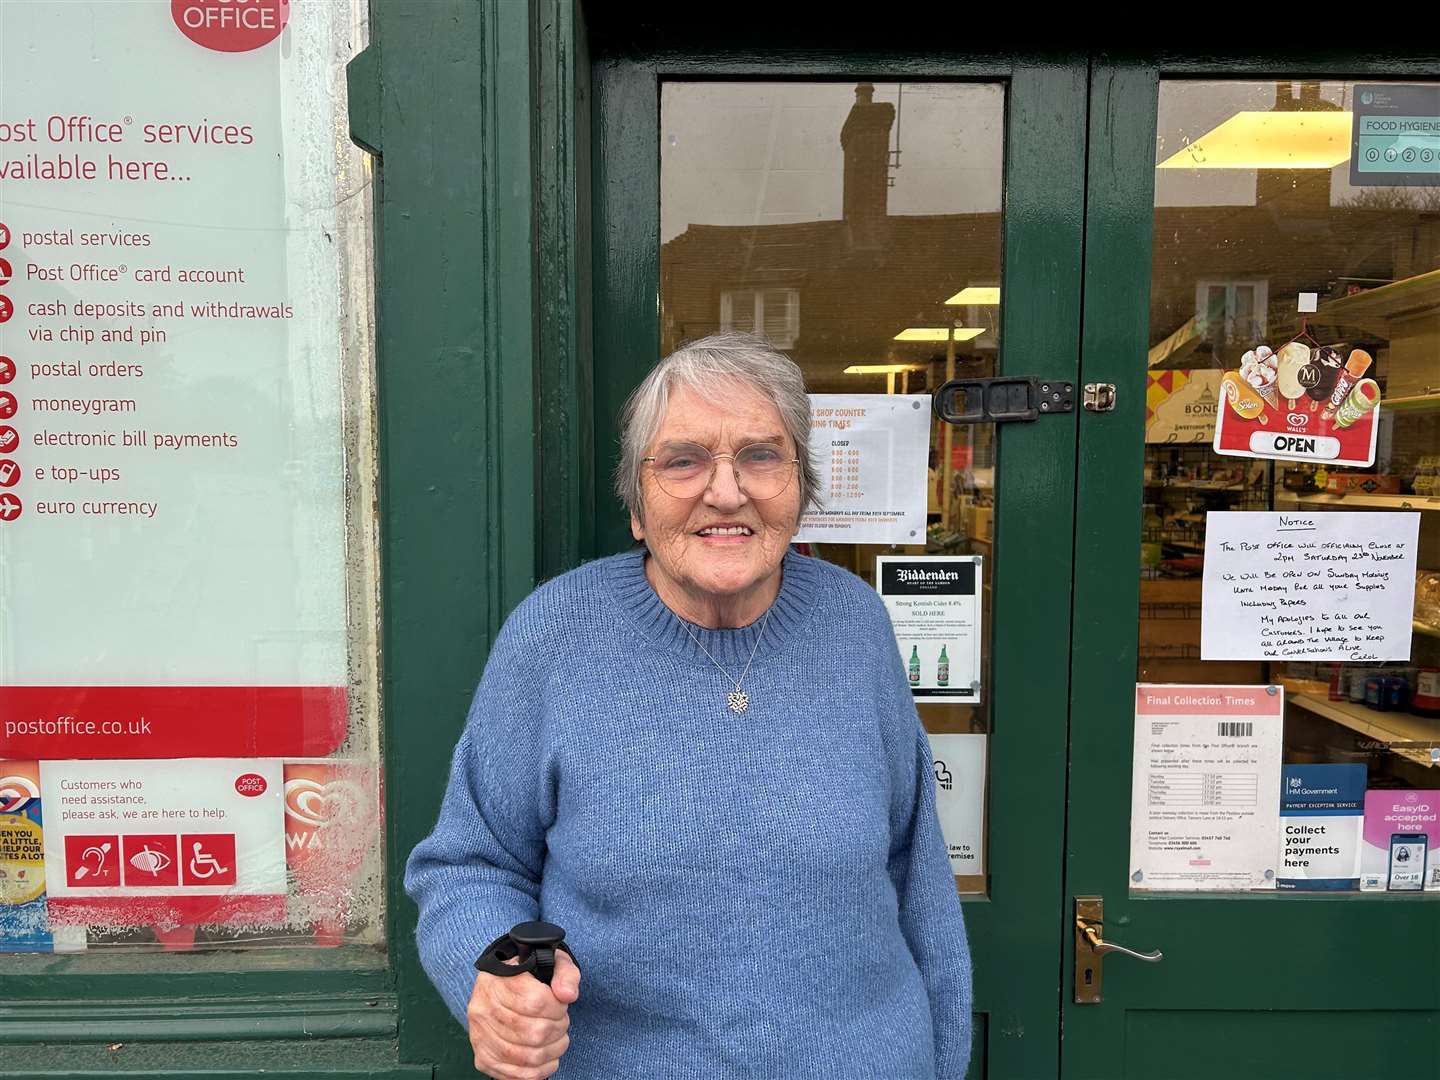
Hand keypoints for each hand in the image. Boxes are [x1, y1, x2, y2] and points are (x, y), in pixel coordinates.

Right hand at [467, 950, 580, 1078]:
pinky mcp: (483, 1058)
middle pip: (533, 1032)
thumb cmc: (530, 977)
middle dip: (558, 1030)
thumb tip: (567, 995)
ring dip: (552, 1052)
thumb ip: (565, 974)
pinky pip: (515, 1075)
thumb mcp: (551, 963)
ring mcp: (480, 1035)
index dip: (558, 1008)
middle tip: (562, 1023)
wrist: (502, 987)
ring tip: (558, 1040)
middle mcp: (483, 1008)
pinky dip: (539, 1071)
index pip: (536, 1002)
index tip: (561, 1005)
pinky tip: (548, 1059)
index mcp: (498, 980)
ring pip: (526, 1057)